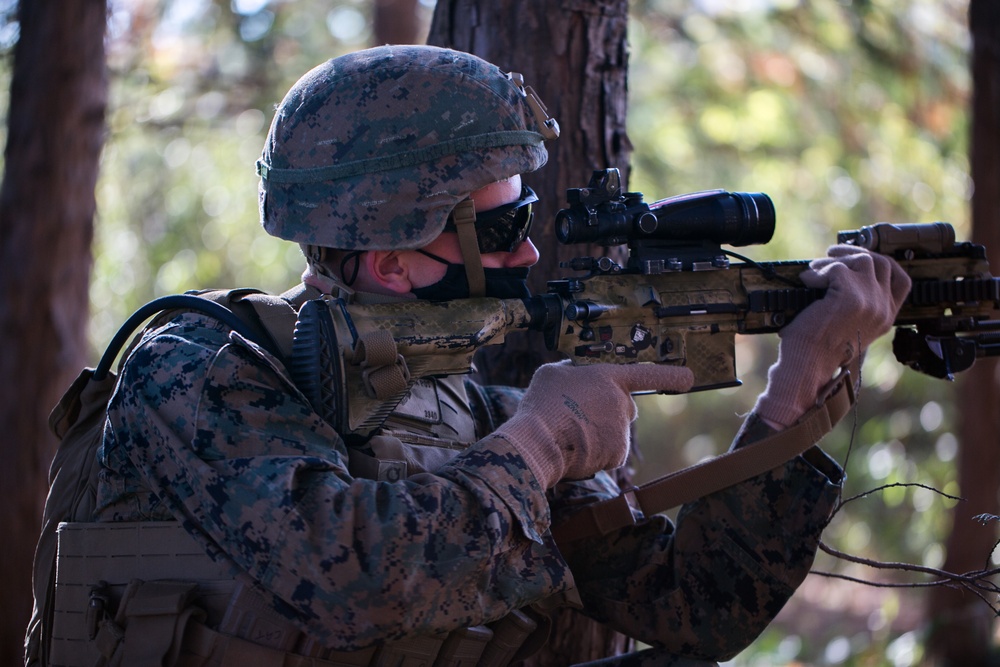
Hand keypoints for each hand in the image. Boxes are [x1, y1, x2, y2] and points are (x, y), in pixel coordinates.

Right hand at [494, 360, 693, 487]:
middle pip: (623, 407)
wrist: (539, 441)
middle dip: (608, 412)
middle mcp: (622, 403)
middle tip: (579, 415)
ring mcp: (622, 430)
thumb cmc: (543, 403)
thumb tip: (575, 375)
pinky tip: (575, 449)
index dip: (669, 376)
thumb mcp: (553, 373)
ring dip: (597, 434)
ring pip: (613, 432)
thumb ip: (572, 372)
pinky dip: (595, 454)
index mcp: (610, 378)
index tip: (688, 379)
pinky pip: (609, 453)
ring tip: (568, 433)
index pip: (646, 374)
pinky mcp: (617, 454)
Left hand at [754, 245, 910, 427]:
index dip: (884, 263)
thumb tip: (842, 273)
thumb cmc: (818, 349)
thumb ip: (858, 305)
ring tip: (816, 268)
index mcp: (885, 318)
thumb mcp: (849, 326)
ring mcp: (870, 302)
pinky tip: (807, 282)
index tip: (861, 257)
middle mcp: (882, 309)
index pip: (902, 281)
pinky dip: (818, 271)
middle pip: (883, 263)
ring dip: (837, 259)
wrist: (809, 366)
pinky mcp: (851, 297)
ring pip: (863, 260)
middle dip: (858, 253)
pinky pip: (836, 269)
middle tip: (833, 253)